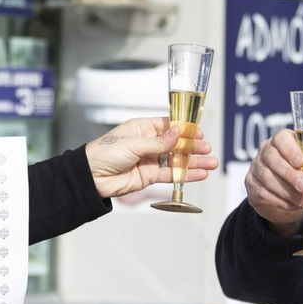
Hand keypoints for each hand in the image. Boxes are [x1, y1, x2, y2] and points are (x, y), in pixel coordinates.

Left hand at [85, 117, 217, 199]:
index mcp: (142, 129)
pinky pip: (171, 175)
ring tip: (211, 163)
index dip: (184, 129)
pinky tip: (200, 174)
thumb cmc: (104, 153)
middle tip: (207, 148)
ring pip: (176, 160)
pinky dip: (186, 175)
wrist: (91, 177)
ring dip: (194, 162)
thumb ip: (158, 142)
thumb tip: (178, 132)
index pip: (168, 126)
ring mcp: (150, 160)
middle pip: (176, 144)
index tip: (198, 132)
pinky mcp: (149, 176)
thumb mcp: (133, 144)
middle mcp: (148, 143)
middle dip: (193, 146)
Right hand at [245, 129, 302, 235]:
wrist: (294, 201)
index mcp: (284, 140)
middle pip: (272, 158)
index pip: (281, 138)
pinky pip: (261, 192)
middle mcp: (266, 150)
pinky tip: (292, 205)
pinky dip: (278, 201)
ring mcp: (256, 167)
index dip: (290, 149)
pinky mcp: (251, 184)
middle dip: (289, 174)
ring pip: (266, 177)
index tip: (301, 162)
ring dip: (285, 191)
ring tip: (302, 201)